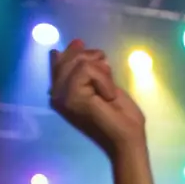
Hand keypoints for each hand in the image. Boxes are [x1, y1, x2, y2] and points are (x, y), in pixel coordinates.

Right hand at [49, 40, 146, 156]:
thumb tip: (76, 45)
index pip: (59, 60)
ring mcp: (61, 96)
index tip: (84, 47)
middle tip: (106, 86)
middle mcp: (56, 94)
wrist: (128, 139)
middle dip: (94, 63)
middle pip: (70, 58)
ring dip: (103, 75)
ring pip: (81, 63)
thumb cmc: (121, 116)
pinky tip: (107, 97)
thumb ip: (87, 69)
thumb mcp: (103, 84)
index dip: (73, 52)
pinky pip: (87, 69)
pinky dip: (104, 80)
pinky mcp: (71, 97)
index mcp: (61, 91)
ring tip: (107, 94)